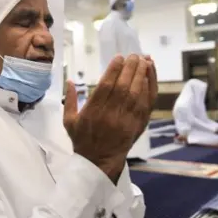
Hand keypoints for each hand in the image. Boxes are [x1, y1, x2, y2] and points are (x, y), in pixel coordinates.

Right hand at [64, 54, 156, 179]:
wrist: (98, 162)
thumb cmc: (82, 140)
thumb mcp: (69, 121)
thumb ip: (70, 100)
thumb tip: (70, 81)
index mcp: (93, 112)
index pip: (106, 86)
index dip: (114, 70)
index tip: (119, 58)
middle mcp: (111, 115)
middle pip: (124, 86)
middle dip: (130, 68)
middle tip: (134, 55)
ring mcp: (126, 120)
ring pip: (137, 93)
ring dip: (142, 75)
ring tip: (144, 61)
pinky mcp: (137, 124)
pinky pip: (145, 104)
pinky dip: (148, 89)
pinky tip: (148, 77)